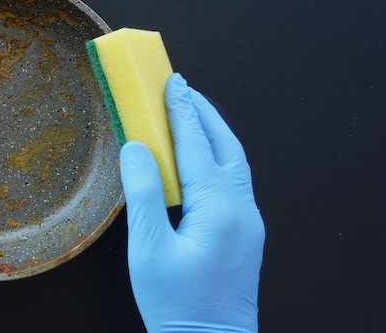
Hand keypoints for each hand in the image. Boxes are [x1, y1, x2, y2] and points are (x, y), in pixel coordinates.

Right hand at [119, 73, 264, 331]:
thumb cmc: (176, 303)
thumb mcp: (149, 250)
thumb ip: (143, 195)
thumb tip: (136, 148)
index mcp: (218, 208)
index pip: (197, 146)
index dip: (182, 111)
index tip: (173, 81)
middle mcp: (241, 209)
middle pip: (226, 147)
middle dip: (204, 114)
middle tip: (183, 88)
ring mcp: (249, 222)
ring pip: (235, 163)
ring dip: (214, 133)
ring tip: (192, 114)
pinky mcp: (246, 235)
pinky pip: (235, 181)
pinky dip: (218, 156)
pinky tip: (202, 158)